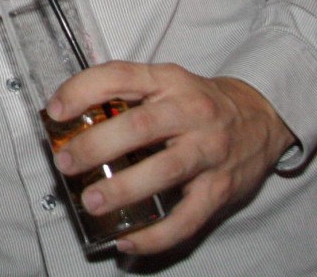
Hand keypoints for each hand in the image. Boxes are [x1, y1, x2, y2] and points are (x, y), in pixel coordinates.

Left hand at [46, 62, 296, 254]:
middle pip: (140, 127)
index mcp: (169, 81)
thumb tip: (66, 119)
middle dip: (97, 146)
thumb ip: (124, 95)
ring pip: (164, 171)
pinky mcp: (221, 188)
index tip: (55, 111)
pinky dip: (156, 235)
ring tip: (91, 201)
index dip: (82, 90)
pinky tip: (128, 241)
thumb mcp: (165, 83)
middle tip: (66, 162)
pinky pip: (188, 218)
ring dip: (123, 188)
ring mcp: (209, 151)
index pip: (120, 76)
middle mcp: (191, 112)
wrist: (261, 117)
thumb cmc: (198, 102)